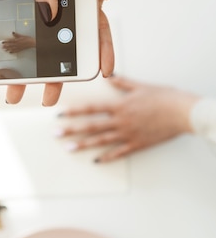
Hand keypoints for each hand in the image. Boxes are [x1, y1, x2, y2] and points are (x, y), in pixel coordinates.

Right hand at [0, 0, 155, 104]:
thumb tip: (42, 13)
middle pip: (23, 29)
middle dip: (16, 61)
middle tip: (10, 86)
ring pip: (57, 39)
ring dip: (55, 67)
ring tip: (49, 94)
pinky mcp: (92, 4)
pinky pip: (92, 34)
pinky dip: (98, 51)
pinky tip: (102, 68)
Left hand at [56, 76, 198, 161]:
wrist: (181, 112)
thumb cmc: (164, 98)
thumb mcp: (141, 86)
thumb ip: (122, 83)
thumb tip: (108, 77)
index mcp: (120, 105)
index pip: (91, 108)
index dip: (74, 110)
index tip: (60, 113)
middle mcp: (121, 121)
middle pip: (91, 126)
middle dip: (71, 130)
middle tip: (56, 134)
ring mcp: (128, 134)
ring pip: (101, 141)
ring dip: (83, 145)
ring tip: (69, 149)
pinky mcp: (137, 144)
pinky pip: (119, 152)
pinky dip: (107, 157)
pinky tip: (96, 161)